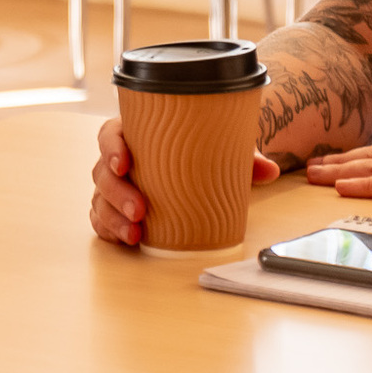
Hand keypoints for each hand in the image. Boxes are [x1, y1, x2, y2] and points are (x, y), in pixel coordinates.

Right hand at [89, 117, 280, 245]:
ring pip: (100, 199)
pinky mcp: (118, 211)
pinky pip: (103, 221)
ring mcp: (117, 187)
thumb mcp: (223, 150)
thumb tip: (271, 170)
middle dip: (117, 193)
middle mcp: (121, 160)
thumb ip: (244, 157)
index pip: (110, 134)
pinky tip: (127, 239)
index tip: (124, 162)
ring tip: (135, 233)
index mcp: (138, 134)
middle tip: (141, 209)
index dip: (111, 147)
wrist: (203, 167)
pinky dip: (111, 231)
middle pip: (103, 172)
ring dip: (113, 217)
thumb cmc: (204, 152)